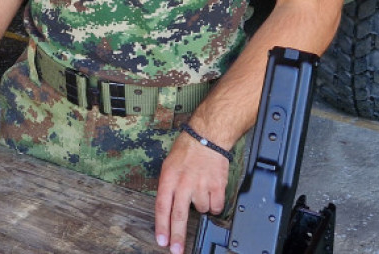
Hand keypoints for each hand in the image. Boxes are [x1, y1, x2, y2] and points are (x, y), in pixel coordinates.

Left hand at [154, 130, 229, 253]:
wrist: (208, 137)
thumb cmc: (187, 149)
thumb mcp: (169, 165)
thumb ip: (169, 186)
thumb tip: (168, 207)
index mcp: (168, 178)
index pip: (162, 207)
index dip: (162, 226)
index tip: (162, 240)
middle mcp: (183, 183)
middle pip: (179, 216)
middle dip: (177, 236)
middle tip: (176, 250)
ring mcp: (201, 186)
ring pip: (201, 210)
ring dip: (201, 206)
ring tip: (200, 190)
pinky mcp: (217, 186)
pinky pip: (216, 206)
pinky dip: (214, 204)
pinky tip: (211, 193)